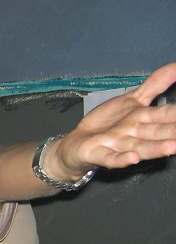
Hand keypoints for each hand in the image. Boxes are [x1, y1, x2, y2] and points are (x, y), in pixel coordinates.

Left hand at [56, 63, 175, 175]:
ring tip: (172, 147)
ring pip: (142, 146)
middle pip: (160, 131)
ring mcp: (118, 145)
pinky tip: (132, 158)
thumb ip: (156, 84)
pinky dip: (121, 158)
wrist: (77, 145)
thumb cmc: (108, 124)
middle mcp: (137, 133)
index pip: (171, 114)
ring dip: (157, 147)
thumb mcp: (133, 99)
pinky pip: (111, 157)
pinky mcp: (100, 153)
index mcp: (146, 119)